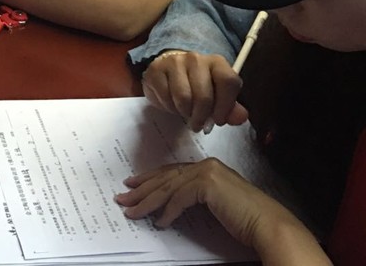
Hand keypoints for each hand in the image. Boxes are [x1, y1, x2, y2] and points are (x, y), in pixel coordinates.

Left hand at [116, 158, 315, 253]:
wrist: (269, 225)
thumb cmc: (247, 221)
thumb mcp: (216, 206)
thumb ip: (196, 199)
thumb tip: (169, 207)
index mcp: (209, 168)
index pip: (172, 172)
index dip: (151, 179)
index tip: (133, 185)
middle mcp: (206, 166)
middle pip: (165, 177)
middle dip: (141, 189)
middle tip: (122, 197)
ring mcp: (207, 173)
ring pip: (167, 188)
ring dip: (147, 202)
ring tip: (131, 211)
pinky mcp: (207, 184)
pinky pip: (179, 199)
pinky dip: (167, 212)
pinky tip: (159, 223)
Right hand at [142, 50, 247, 131]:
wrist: (170, 67)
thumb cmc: (198, 84)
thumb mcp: (218, 94)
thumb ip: (230, 108)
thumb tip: (241, 117)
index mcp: (216, 62)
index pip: (228, 81)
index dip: (225, 106)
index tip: (218, 120)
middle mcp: (195, 58)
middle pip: (204, 95)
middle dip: (202, 116)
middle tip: (199, 125)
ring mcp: (174, 62)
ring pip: (183, 98)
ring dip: (185, 113)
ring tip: (186, 114)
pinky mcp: (155, 70)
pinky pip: (165, 98)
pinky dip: (169, 108)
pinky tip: (173, 105)